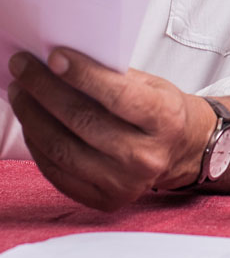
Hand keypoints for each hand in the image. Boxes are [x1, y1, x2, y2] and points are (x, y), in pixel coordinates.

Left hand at [7, 47, 216, 210]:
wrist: (181, 151)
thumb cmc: (162, 110)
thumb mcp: (152, 85)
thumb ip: (115, 76)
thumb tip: (64, 62)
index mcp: (164, 119)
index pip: (117, 95)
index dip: (83, 75)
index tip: (54, 57)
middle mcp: (146, 155)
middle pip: (83, 121)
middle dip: (45, 90)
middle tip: (23, 68)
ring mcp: (124, 182)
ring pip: (63, 149)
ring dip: (33, 117)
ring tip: (21, 93)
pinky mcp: (105, 200)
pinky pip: (58, 173)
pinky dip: (38, 146)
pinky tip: (31, 123)